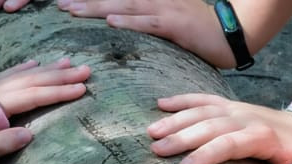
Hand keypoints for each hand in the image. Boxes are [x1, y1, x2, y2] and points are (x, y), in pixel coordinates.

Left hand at [0, 60, 91, 163]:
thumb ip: (0, 145)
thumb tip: (28, 134)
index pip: (32, 96)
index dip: (58, 92)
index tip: (81, 88)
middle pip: (31, 80)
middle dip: (61, 75)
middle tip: (86, 70)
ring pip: (22, 75)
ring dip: (47, 69)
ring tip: (69, 62)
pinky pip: (7, 75)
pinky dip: (23, 69)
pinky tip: (34, 63)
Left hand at [58, 0, 238, 68]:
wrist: (231, 33)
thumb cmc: (199, 31)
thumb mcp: (169, 20)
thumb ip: (146, 20)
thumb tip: (121, 25)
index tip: (68, 0)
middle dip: (87, 0)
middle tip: (60, 3)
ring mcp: (166, 9)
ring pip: (125, 5)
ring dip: (97, 7)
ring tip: (72, 9)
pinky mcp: (176, 24)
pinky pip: (148, 22)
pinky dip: (128, 21)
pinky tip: (109, 21)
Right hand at [147, 94, 291, 163]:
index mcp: (261, 136)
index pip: (230, 143)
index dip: (207, 154)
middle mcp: (245, 118)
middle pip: (209, 126)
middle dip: (182, 138)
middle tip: (157, 151)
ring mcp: (234, 109)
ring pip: (201, 111)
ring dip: (175, 121)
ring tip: (151, 133)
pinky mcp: (228, 106)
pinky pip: (202, 99)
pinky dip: (181, 100)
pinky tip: (159, 105)